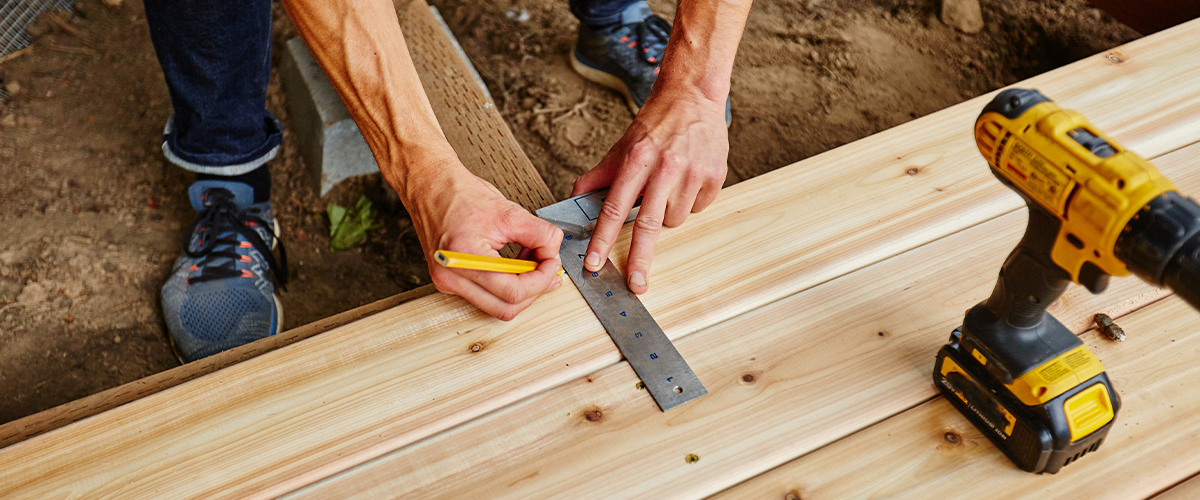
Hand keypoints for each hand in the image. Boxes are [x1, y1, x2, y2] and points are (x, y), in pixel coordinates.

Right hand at [406, 160, 563, 320]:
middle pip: (506, 308)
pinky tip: (514, 265)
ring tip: (531, 262)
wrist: (431, 188)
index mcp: (463, 258)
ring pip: (497, 307)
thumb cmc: (459, 195)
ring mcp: (448, 283)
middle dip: (534, 289)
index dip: (541, 280)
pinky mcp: (450, 282)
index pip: (513, 291)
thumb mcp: (508, 211)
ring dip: (522, 289)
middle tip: (548, 266)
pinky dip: (506, 286)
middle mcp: (451, 277)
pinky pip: (486, 297)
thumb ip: (539, 234)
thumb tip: (554, 252)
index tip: (552, 263)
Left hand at [571, 89, 727, 293]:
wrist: (693, 96)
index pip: (615, 207)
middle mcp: (665, 167)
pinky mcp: (714, 175)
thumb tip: (575, 197)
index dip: (602, 238)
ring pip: (675, 219)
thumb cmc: (656, 123)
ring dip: (668, 213)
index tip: (595, 263)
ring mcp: (692, 172)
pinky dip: (691, 202)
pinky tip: (688, 180)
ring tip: (668, 186)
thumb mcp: (622, 146)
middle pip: (649, 224)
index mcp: (637, 160)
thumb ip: (599, 175)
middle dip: (640, 259)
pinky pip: (698, 208)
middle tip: (636, 284)